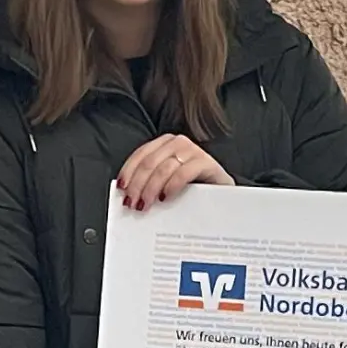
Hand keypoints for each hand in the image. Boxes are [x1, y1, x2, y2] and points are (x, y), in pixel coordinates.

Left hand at [117, 133, 232, 209]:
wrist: (224, 196)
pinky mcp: (207, 163)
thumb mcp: (167, 183)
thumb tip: (128, 193)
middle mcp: (178, 143)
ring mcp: (193, 151)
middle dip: (138, 185)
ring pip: (163, 168)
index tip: (122, 189)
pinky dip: (171, 185)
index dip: (129, 172)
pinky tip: (165, 197)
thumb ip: (150, 181)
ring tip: (146, 204)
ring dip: (151, 188)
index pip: (140, 154)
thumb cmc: (193, 190)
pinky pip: (184, 172)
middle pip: (149, 162)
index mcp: (165, 144)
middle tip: (133, 203)